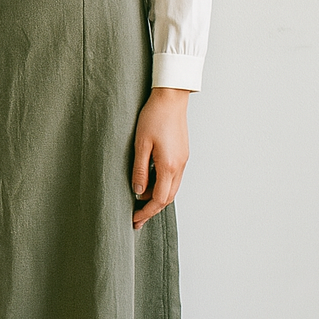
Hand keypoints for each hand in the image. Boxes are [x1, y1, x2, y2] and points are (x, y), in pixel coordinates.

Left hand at [131, 87, 190, 229]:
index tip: (135, 220)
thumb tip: (138, 191)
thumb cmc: (154, 117)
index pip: (159, 199)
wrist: (171, 98)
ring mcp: (183, 161)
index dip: (147, 212)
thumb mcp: (141, 144)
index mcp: (169, 166)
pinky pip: (174, 178)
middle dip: (152, 210)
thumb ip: (140, 170)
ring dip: (157, 198)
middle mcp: (179, 166)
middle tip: (137, 218)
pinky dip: (162, 186)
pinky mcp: (183, 154)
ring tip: (141, 203)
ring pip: (172, 188)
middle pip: (168, 198)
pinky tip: (150, 185)